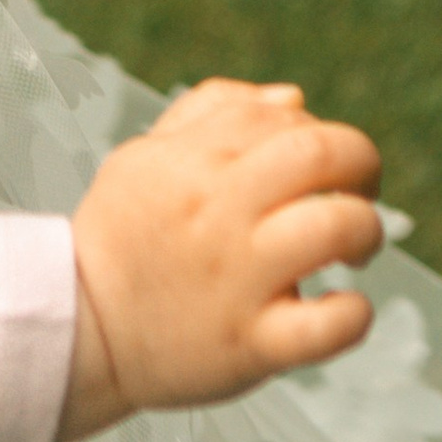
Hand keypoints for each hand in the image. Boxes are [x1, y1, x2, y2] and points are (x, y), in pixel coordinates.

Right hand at [59, 79, 382, 441]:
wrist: (75, 331)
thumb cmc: (117, 243)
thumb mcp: (143, 158)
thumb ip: (212, 115)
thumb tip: (294, 99)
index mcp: (191, 161)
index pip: (281, 115)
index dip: (313, 130)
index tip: (313, 165)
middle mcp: (218, 211)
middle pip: (322, 152)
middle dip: (361, 163)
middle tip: (355, 192)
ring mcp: (237, 278)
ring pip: (337, 227)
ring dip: (365, 230)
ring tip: (355, 249)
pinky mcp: (251, 343)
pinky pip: (329, 326)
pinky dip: (353, 315)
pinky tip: (343, 309)